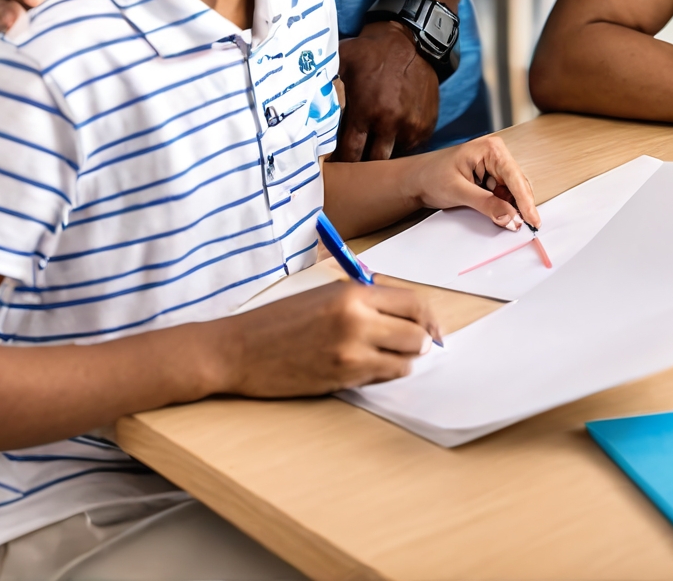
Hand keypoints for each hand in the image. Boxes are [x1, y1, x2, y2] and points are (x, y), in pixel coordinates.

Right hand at [215, 280, 440, 396]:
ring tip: (387, 354)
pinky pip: (382, 378)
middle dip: (421, 341)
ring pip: (404, 361)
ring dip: (403, 360)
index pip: (413, 303)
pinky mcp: (342, 380)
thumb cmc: (279, 319)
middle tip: (416, 344)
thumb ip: (365, 299)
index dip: (428, 317)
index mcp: (353, 293)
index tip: (431, 326)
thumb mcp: (325, 293)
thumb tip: (404, 312)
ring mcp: (350, 354)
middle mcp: (357, 321)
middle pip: (417, 335)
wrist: (241, 349)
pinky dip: (383, 374)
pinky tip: (368, 366)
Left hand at [334, 20, 438, 160]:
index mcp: (365, 111)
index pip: (350, 153)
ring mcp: (410, 126)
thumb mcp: (342, 60)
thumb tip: (300, 98)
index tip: (336, 164)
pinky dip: (401, 146)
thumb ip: (324, 82)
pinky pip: (412, 148)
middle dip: (363, 165)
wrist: (410, 41)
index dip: (341, 161)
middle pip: (373, 162)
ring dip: (383, 155)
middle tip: (355, 165)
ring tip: (373, 149)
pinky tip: (391, 138)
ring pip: (394, 158)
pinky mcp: (426, 125)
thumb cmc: (371, 51)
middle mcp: (389, 122)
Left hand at [405, 134, 541, 230]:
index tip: (532, 220)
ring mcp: (494, 166)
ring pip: (513, 191)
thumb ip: (487, 204)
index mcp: (491, 149)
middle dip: (520, 206)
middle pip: (518, 184)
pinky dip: (504, 207)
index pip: (515, 177)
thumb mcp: (459, 191)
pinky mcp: (490, 178)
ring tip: (509, 222)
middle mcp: (496, 155)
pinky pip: (504, 195)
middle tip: (523, 227)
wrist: (415, 180)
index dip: (525, 201)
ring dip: (512, 208)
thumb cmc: (431, 176)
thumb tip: (512, 218)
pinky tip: (501, 215)